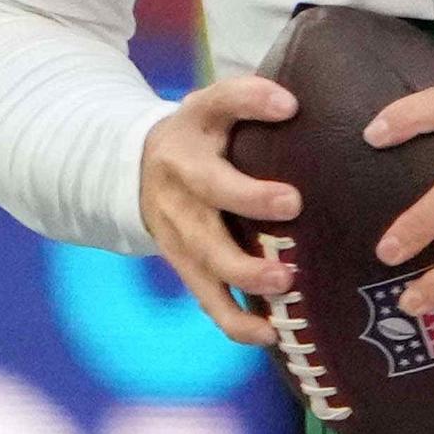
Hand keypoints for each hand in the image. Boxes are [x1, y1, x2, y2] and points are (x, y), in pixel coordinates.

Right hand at [136, 73, 301, 349]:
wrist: (137, 172)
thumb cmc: (199, 136)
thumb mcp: (214, 106)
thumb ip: (249, 98)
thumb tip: (296, 102)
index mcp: (193, 131)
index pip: (219, 105)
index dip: (251, 101)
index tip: (288, 105)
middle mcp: (182, 181)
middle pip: (211, 191)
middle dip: (250, 199)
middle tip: (292, 203)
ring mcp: (180, 229)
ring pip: (208, 256)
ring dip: (245, 272)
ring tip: (284, 282)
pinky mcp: (186, 265)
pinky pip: (208, 299)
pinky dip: (235, 321)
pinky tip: (270, 334)